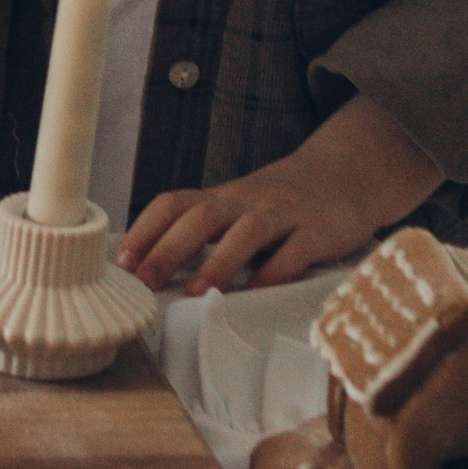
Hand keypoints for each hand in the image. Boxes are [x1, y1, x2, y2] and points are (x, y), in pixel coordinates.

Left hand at [118, 95, 443, 295]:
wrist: (345, 175)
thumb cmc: (277, 203)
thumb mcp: (235, 209)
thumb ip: (201, 232)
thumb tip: (148, 268)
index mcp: (220, 198)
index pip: (172, 204)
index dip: (145, 230)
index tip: (122, 262)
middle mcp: (246, 202)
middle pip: (201, 217)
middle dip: (169, 249)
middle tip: (146, 283)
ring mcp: (283, 215)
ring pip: (247, 231)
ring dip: (220, 262)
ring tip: (198, 292)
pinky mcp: (318, 232)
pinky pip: (295, 251)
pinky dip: (275, 272)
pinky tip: (257, 293)